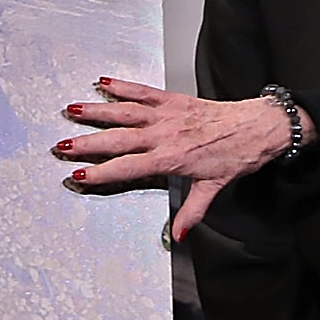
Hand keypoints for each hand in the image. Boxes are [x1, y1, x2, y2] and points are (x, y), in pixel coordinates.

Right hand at [54, 78, 300, 236]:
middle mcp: (165, 135)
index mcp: (171, 159)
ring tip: (72, 110)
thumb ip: (192, 213)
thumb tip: (178, 237)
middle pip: (118, 139)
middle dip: (87, 143)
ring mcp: (168, 114)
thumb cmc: (237, 156)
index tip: (77, 175)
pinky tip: (104, 83)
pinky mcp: (175, 99)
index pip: (127, 168)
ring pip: (125, 112)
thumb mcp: (214, 188)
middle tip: (60, 145)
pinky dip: (124, 86)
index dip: (100, 173)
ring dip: (97, 111)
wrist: (258, 126)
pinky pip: (144, 92)